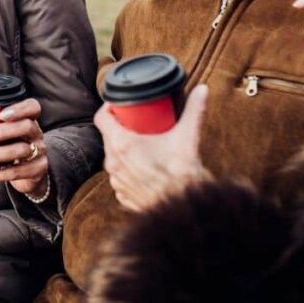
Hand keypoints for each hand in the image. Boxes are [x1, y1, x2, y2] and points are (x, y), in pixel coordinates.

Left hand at [0, 98, 49, 197]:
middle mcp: (37, 134)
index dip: (19, 109)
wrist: (30, 173)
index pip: (33, 107)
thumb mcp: (4, 131)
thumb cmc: (11, 145)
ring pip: (20, 150)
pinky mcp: (36, 170)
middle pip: (26, 126)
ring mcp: (39, 152)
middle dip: (1, 131)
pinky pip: (16, 172)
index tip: (0, 114)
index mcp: (29, 120)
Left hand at [95, 84, 209, 212]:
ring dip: (125, 150)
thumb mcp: (187, 137)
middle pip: (109, 136)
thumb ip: (194, 110)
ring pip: (114, 158)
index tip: (120, 104)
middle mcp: (114, 163)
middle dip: (121, 127)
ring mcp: (117, 181)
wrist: (183, 212)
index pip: (102, 118)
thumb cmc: (182, 176)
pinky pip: (121, 177)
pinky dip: (130, 170)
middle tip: (138, 121)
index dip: (109, 108)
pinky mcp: (123, 196)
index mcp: (122, 145)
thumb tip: (202, 90)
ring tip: (143, 144)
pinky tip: (144, 167)